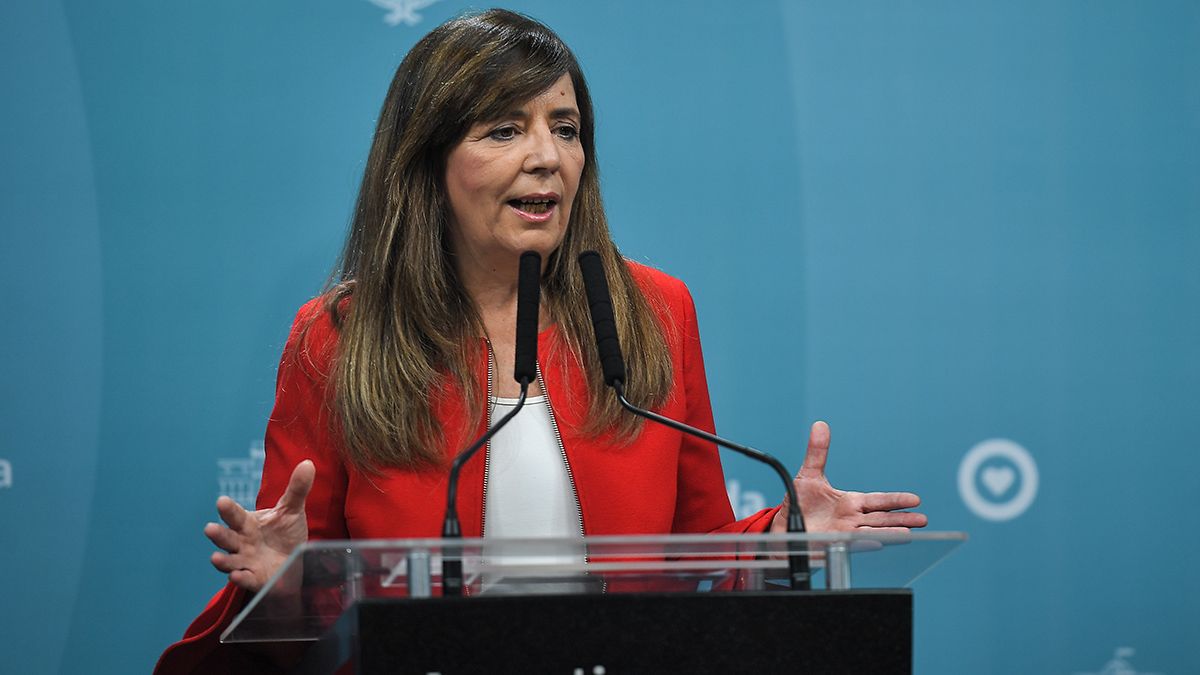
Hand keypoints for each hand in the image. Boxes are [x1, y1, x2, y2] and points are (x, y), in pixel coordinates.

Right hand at [205, 459, 314, 591]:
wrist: (295, 561)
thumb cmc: (286, 533)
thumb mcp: (292, 510)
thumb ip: (297, 489)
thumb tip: (308, 463)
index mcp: (248, 523)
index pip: (235, 515)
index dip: (228, 509)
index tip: (221, 501)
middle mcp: (242, 542)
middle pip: (227, 537)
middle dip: (218, 534)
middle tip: (209, 528)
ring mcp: (246, 561)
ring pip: (230, 560)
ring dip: (222, 560)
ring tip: (215, 558)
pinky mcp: (254, 578)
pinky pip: (245, 579)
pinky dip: (240, 578)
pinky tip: (236, 576)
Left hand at [771, 422, 927, 532]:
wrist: (784, 525)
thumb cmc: (800, 503)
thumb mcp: (809, 475)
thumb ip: (817, 452)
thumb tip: (820, 425)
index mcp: (850, 503)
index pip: (878, 501)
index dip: (895, 500)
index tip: (915, 500)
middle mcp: (851, 519)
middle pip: (882, 519)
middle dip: (902, 519)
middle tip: (923, 520)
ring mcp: (844, 533)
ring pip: (872, 532)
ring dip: (889, 533)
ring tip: (908, 533)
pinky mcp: (833, 544)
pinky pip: (851, 543)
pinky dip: (865, 542)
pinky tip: (878, 542)